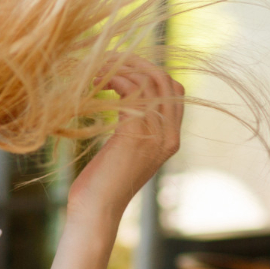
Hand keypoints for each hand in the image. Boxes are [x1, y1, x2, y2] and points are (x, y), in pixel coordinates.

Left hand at [67, 58, 184, 226]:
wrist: (96, 209)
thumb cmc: (101, 183)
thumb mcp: (124, 150)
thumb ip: (133, 127)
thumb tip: (123, 99)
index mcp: (171, 138)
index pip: (174, 90)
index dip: (149, 71)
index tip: (120, 66)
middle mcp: (170, 135)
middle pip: (165, 80)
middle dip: (136, 64)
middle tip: (107, 59)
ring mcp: (156, 136)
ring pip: (149, 83)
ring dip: (121, 70)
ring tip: (95, 72)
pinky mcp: (136, 135)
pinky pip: (132, 94)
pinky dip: (114, 82)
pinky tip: (95, 84)